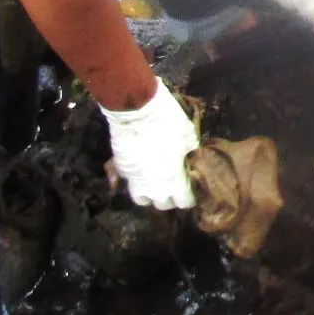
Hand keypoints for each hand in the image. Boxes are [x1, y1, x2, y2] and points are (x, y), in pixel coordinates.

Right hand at [100, 78, 199, 208]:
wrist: (136, 110)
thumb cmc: (168, 122)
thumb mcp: (188, 136)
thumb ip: (191, 153)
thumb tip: (191, 157)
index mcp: (174, 181)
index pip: (183, 202)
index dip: (189, 197)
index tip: (191, 189)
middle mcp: (154, 187)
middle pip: (163, 204)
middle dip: (170, 197)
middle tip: (174, 184)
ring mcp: (134, 180)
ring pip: (142, 199)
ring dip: (150, 194)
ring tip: (155, 183)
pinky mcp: (121, 170)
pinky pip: (131, 181)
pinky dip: (137, 178)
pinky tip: (142, 167)